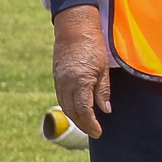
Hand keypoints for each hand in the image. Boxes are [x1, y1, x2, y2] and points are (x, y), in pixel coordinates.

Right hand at [52, 4, 110, 139]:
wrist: (74, 28)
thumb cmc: (93, 46)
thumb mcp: (103, 69)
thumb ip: (103, 91)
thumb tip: (105, 110)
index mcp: (80, 82)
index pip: (83, 110)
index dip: (91, 124)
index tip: (98, 132)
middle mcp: (66, 84)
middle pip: (72, 112)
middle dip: (83, 124)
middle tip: (94, 131)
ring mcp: (59, 81)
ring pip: (65, 106)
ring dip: (75, 117)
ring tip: (87, 124)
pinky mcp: (56, 77)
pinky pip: (61, 97)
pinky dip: (69, 107)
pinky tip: (77, 110)